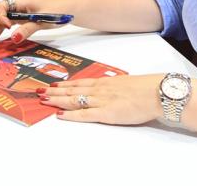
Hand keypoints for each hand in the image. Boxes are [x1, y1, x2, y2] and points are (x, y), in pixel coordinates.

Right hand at [0, 0, 71, 47]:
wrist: (69, 10)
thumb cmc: (57, 10)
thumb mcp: (42, 20)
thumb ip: (27, 28)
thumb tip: (14, 37)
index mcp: (21, 1)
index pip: (2, 6)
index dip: (1, 16)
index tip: (8, 26)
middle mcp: (18, 6)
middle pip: (0, 16)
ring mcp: (21, 13)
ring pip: (4, 21)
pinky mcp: (24, 20)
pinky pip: (11, 25)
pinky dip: (5, 33)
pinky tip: (0, 41)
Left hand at [39, 74, 164, 125]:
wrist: (156, 92)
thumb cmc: (145, 89)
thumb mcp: (125, 83)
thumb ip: (113, 86)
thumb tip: (107, 87)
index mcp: (104, 82)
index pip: (79, 83)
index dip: (64, 84)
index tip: (53, 84)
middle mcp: (99, 90)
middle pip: (72, 90)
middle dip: (55, 91)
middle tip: (40, 91)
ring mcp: (101, 101)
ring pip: (74, 100)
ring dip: (57, 100)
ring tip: (44, 99)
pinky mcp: (107, 113)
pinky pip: (84, 114)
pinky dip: (70, 115)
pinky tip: (60, 115)